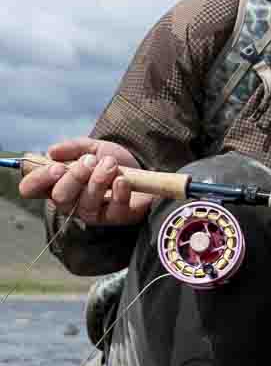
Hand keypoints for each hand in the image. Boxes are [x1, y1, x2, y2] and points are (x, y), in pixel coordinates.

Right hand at [19, 138, 152, 225]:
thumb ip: (73, 147)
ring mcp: (92, 212)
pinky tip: (123, 180)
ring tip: (111, 164)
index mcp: (57, 184)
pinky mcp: (115, 218)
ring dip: (99, 180)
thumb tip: (51, 151)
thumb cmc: (111, 162)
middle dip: (75, 176)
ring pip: (86, 202)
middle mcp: (70, 202)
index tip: (56, 166)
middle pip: (59, 197)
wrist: (145, 170)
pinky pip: (113, 209)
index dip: (38, 179)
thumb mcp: (92, 148)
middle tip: (90, 162)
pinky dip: (119, 192)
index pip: (31, 188)